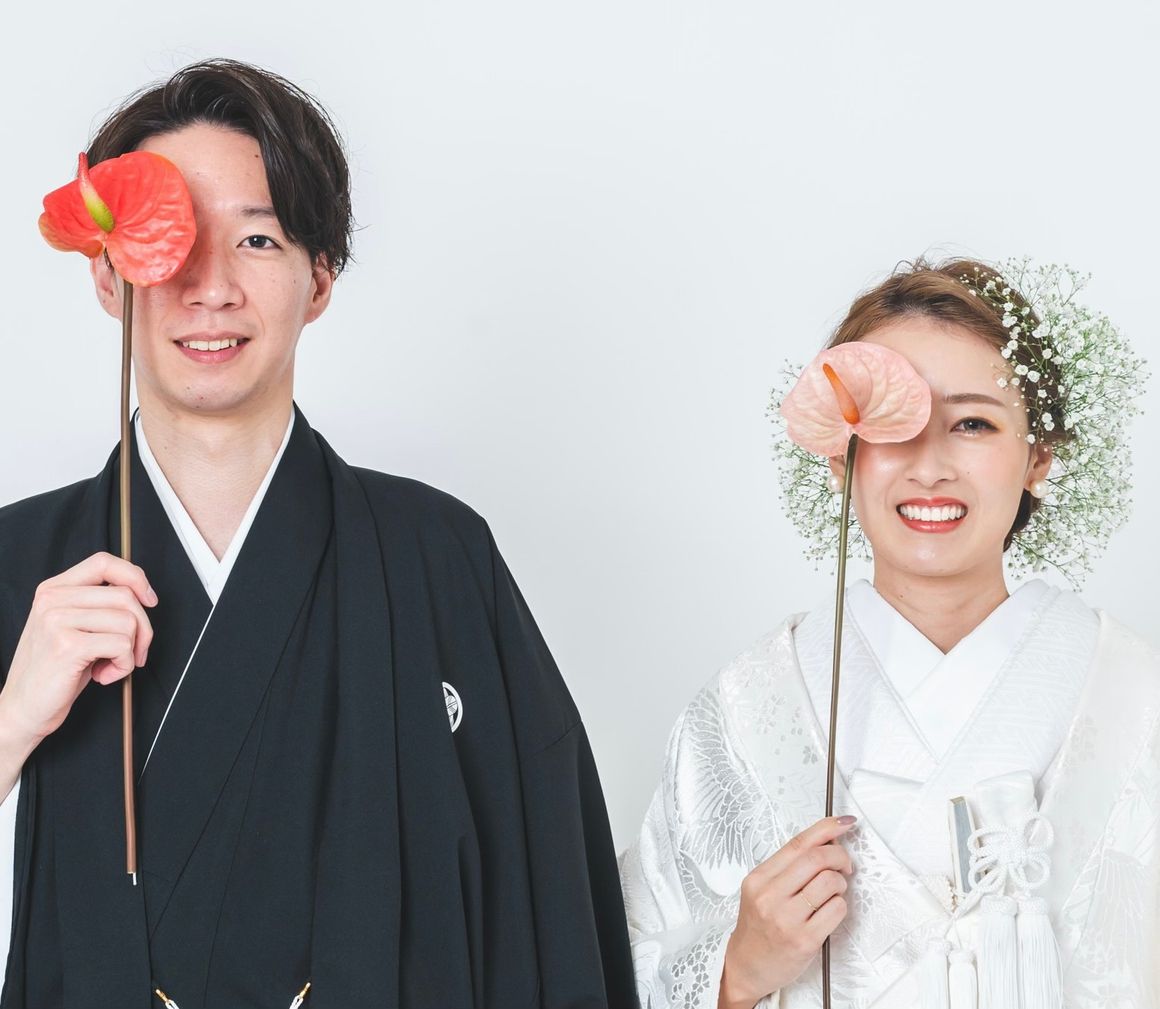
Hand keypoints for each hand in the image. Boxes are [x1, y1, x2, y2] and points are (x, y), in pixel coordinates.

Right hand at [0, 552, 156, 754]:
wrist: (24, 708)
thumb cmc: (55, 670)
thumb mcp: (73, 626)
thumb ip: (97, 605)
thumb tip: (142, 594)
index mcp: (54, 589)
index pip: (104, 561)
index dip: (135, 576)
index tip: (149, 599)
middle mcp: (53, 600)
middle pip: (125, 596)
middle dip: (143, 628)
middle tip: (135, 651)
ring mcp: (57, 621)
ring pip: (128, 622)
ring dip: (131, 651)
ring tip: (110, 664)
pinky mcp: (68, 645)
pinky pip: (122, 645)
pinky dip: (124, 665)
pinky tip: (103, 675)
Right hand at [718, 815, 855, 1008]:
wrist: (745, 966)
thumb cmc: (758, 927)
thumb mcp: (762, 889)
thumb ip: (789, 867)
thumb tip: (826, 841)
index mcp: (759, 878)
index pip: (797, 844)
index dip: (826, 828)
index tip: (844, 822)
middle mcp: (770, 896)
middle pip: (817, 859)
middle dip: (840, 856)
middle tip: (845, 864)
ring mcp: (787, 919)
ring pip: (830, 882)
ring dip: (841, 884)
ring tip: (834, 891)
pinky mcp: (804, 941)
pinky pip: (837, 910)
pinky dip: (841, 906)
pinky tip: (830, 911)